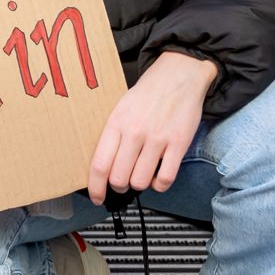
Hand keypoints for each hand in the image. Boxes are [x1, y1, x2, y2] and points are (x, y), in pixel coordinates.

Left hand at [87, 51, 217, 204]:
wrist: (177, 76)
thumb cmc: (146, 95)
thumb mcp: (119, 109)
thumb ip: (112, 135)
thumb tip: (102, 166)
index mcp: (116, 124)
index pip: (99, 165)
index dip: (95, 187)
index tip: (97, 197)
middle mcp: (135, 132)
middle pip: (119, 178)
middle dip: (118, 187)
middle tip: (122, 183)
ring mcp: (158, 139)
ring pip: (141, 181)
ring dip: (139, 185)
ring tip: (141, 176)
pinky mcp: (179, 143)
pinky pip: (166, 178)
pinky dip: (160, 184)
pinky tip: (158, 177)